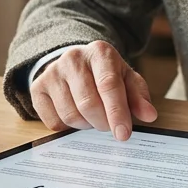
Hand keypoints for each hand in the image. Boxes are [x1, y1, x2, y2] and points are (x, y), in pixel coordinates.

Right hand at [31, 41, 157, 141]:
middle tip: (109, 126)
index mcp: (100, 52)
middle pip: (88, 103)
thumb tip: (149, 115)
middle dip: (102, 123)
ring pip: (70, 115)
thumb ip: (139, 97)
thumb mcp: (126, 79)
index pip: (108, 85)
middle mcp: (73, 58)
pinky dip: (68, 127)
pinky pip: (53, 122)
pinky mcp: (37, 88)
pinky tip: (76, 115)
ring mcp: (52, 72)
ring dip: (86, 125)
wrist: (75, 63)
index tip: (123, 135)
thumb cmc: (105, 74)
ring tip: (92, 117)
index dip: (117, 113)